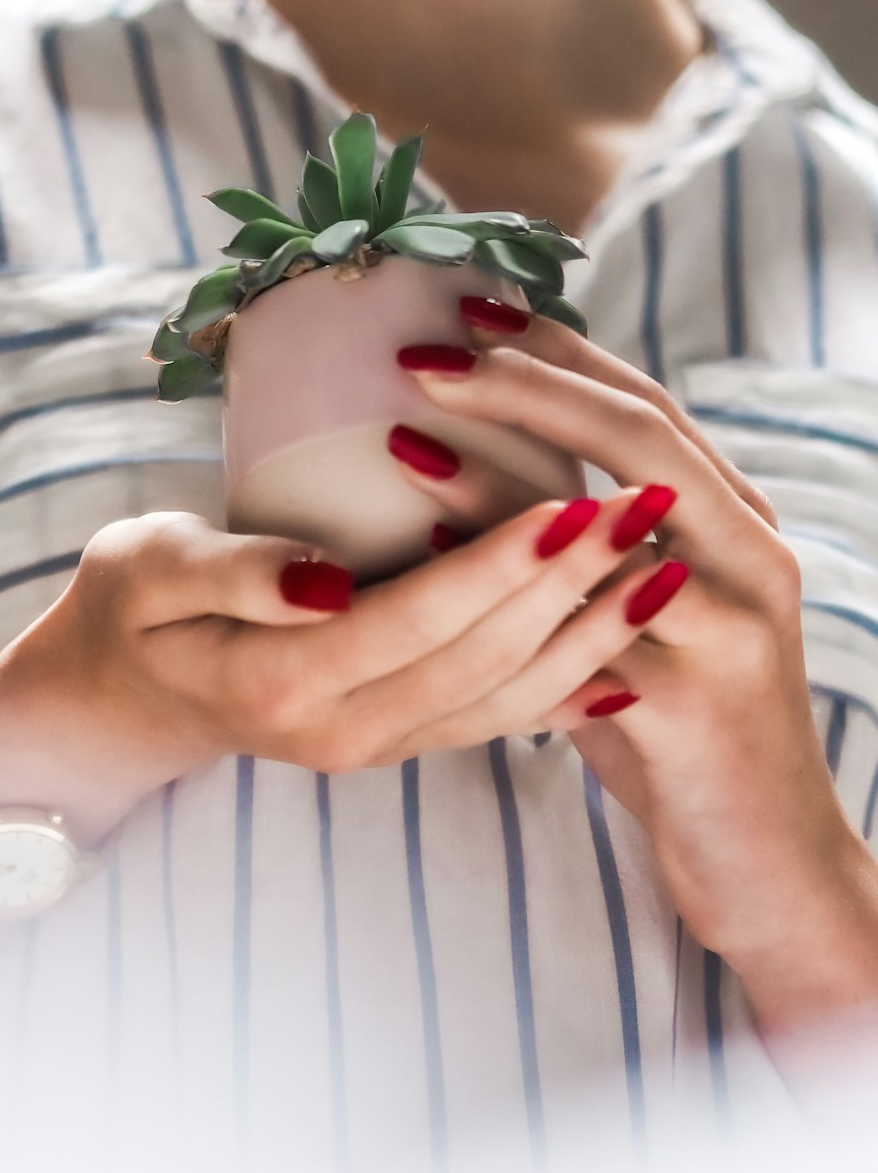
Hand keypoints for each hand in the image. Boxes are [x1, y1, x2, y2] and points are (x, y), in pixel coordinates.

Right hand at [0, 490, 669, 847]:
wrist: (123, 701)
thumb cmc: (130, 611)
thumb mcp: (148, 571)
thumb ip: (233, 573)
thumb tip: (327, 577)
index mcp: (282, 683)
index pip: (417, 618)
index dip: (501, 562)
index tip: (576, 501)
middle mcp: (343, 734)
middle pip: (483, 657)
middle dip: (574, 581)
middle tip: (648, 506)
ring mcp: (376, 749)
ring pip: (509, 697)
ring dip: (593, 632)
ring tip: (664, 564)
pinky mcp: (398, 743)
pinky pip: (499, 718)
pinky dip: (568, 683)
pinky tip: (627, 646)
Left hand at [387, 297, 877, 1034]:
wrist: (769, 865)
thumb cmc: (683, 734)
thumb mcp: (644, 624)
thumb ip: (591, 555)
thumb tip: (480, 490)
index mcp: (736, 523)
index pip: (645, 405)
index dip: (561, 351)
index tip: (471, 308)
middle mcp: (750, 555)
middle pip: (638, 435)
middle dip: (527, 382)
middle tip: (428, 349)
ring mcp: (734, 624)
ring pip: (616, 522)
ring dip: (500, 471)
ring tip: (405, 428)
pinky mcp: (699, 700)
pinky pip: (593, 628)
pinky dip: (513, 585)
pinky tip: (433, 557)